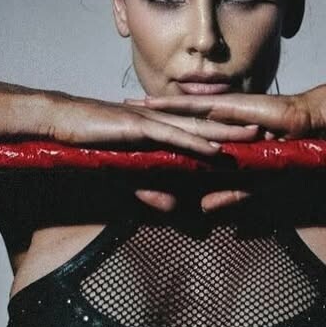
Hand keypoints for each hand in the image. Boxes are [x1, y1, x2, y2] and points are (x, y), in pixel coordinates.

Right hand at [44, 93, 260, 212]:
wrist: (62, 122)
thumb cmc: (89, 143)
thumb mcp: (124, 171)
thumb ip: (148, 187)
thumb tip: (172, 207)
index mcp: (157, 125)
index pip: (195, 128)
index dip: (222, 131)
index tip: (247, 136)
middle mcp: (158, 119)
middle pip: (205, 125)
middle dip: (234, 128)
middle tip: (263, 132)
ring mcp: (150, 121)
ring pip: (195, 128)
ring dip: (225, 134)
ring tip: (250, 138)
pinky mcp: (139, 127)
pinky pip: (172, 137)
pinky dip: (195, 145)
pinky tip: (214, 151)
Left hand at [123, 90, 313, 211]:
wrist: (303, 131)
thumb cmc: (282, 153)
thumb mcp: (251, 182)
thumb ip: (229, 194)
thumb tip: (203, 207)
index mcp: (221, 133)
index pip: (186, 131)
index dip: (164, 130)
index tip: (141, 130)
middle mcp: (217, 120)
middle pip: (176, 116)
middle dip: (150, 113)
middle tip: (124, 110)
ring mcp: (221, 111)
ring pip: (180, 109)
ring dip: (154, 107)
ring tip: (129, 104)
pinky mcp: (227, 107)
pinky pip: (194, 107)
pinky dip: (173, 106)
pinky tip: (153, 104)